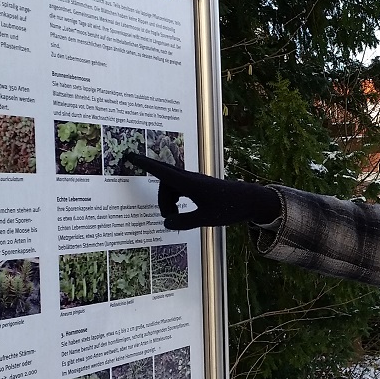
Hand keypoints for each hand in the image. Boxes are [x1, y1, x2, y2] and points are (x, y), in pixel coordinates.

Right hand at [123, 152, 280, 229]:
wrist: (250, 200)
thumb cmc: (230, 208)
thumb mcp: (206, 219)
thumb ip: (184, 221)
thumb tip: (166, 223)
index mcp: (190, 183)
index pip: (162, 171)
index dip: (144, 163)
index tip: (129, 155)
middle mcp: (190, 179)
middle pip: (165, 183)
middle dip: (162, 200)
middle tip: (170, 218)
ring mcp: (195, 183)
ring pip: (171, 187)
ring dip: (169, 202)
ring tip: (177, 218)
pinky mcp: (199, 187)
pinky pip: (179, 190)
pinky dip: (175, 200)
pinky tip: (179, 212)